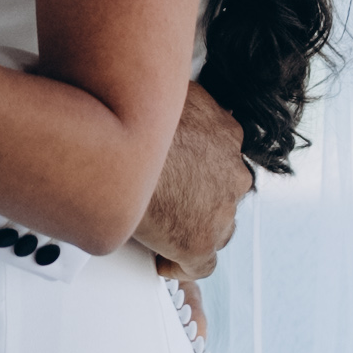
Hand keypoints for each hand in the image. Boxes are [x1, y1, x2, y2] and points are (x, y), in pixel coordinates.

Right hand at [136, 83, 251, 287]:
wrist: (120, 150)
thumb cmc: (132, 116)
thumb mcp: (164, 89)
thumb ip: (172, 97)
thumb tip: (155, 86)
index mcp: (227, 134)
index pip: (224, 158)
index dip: (200, 170)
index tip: (181, 175)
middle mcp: (232, 173)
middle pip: (223, 194)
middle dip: (199, 200)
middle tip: (166, 200)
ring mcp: (221, 210)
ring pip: (217, 228)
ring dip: (192, 228)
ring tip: (161, 228)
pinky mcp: (201, 242)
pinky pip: (201, 265)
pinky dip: (181, 265)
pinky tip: (163, 260)